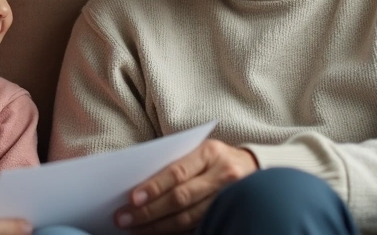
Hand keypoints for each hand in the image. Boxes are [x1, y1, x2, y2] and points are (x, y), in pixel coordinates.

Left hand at [115, 139, 257, 233]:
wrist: (252, 167)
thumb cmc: (214, 158)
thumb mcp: (198, 150)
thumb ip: (174, 163)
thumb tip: (137, 185)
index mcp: (209, 153)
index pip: (177, 172)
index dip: (154, 187)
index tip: (132, 198)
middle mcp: (222, 175)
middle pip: (181, 198)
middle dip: (149, 211)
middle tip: (124, 219)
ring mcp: (229, 197)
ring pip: (188, 218)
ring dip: (158, 226)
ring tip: (136, 229)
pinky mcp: (229, 214)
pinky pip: (198, 227)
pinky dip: (175, 233)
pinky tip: (158, 233)